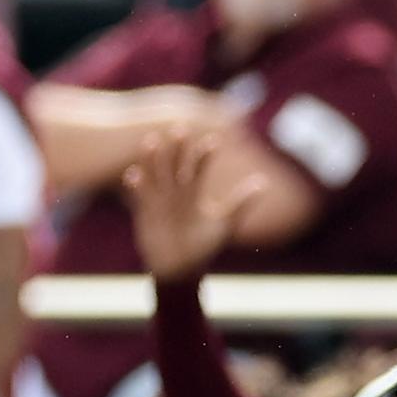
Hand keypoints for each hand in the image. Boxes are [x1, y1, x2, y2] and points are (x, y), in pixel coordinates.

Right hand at [127, 125, 240, 280]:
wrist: (182, 268)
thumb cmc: (205, 246)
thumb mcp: (225, 224)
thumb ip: (240, 203)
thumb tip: (263, 183)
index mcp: (196, 193)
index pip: (201, 168)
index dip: (206, 156)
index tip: (214, 141)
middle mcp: (177, 192)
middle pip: (176, 165)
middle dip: (177, 149)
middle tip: (179, 129)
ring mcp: (160, 200)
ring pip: (156, 174)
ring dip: (152, 159)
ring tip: (150, 141)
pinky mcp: (146, 212)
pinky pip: (140, 195)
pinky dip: (137, 185)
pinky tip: (133, 174)